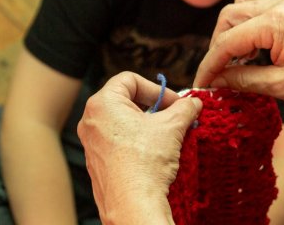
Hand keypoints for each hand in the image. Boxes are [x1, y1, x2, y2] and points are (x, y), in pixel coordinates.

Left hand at [77, 72, 201, 223]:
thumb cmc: (144, 162)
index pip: (130, 79)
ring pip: (123, 123)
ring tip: (169, 137)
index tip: (175, 103)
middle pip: (126, 100)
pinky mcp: (98, 162)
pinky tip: (156, 154)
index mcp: (102, 104)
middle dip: (154, 107)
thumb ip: (185, 107)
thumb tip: (193, 103)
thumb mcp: (172, 126)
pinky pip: (119, 142)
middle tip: (174, 117)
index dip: (157, 88)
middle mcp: (91, 121)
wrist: (132, 203)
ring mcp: (92, 143)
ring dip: (148, 125)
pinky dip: (138, 142)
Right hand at [194, 0, 283, 104]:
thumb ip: (245, 80)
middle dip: (220, 44)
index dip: (211, 64)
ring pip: (243, 4)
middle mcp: (281, 4)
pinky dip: (251, 21)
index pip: (228, 41)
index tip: (203, 83)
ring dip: (234, 29)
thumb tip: (217, 81)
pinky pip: (261, 3)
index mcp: (276, 23)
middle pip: (230, 16)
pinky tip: (258, 46)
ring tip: (242, 58)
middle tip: (222, 72)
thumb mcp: (283, 86)